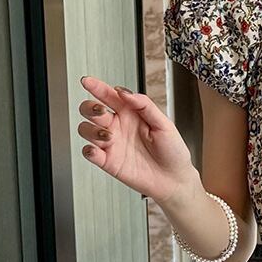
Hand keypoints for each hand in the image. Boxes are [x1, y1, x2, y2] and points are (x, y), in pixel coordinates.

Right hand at [76, 75, 195, 202]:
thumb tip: (125, 92)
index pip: (108, 96)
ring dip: (91, 129)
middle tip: (100, 111)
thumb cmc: (173, 152)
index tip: (87, 81)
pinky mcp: (109, 162)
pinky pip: (89, 153)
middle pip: (90, 110)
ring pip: (86, 129)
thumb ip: (144, 105)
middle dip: (90, 107)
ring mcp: (112, 144)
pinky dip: (88, 150)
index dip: (96, 87)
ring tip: (108, 136)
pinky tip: (97, 150)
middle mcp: (118, 126)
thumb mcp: (164, 123)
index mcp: (130, 113)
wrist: (175, 180)